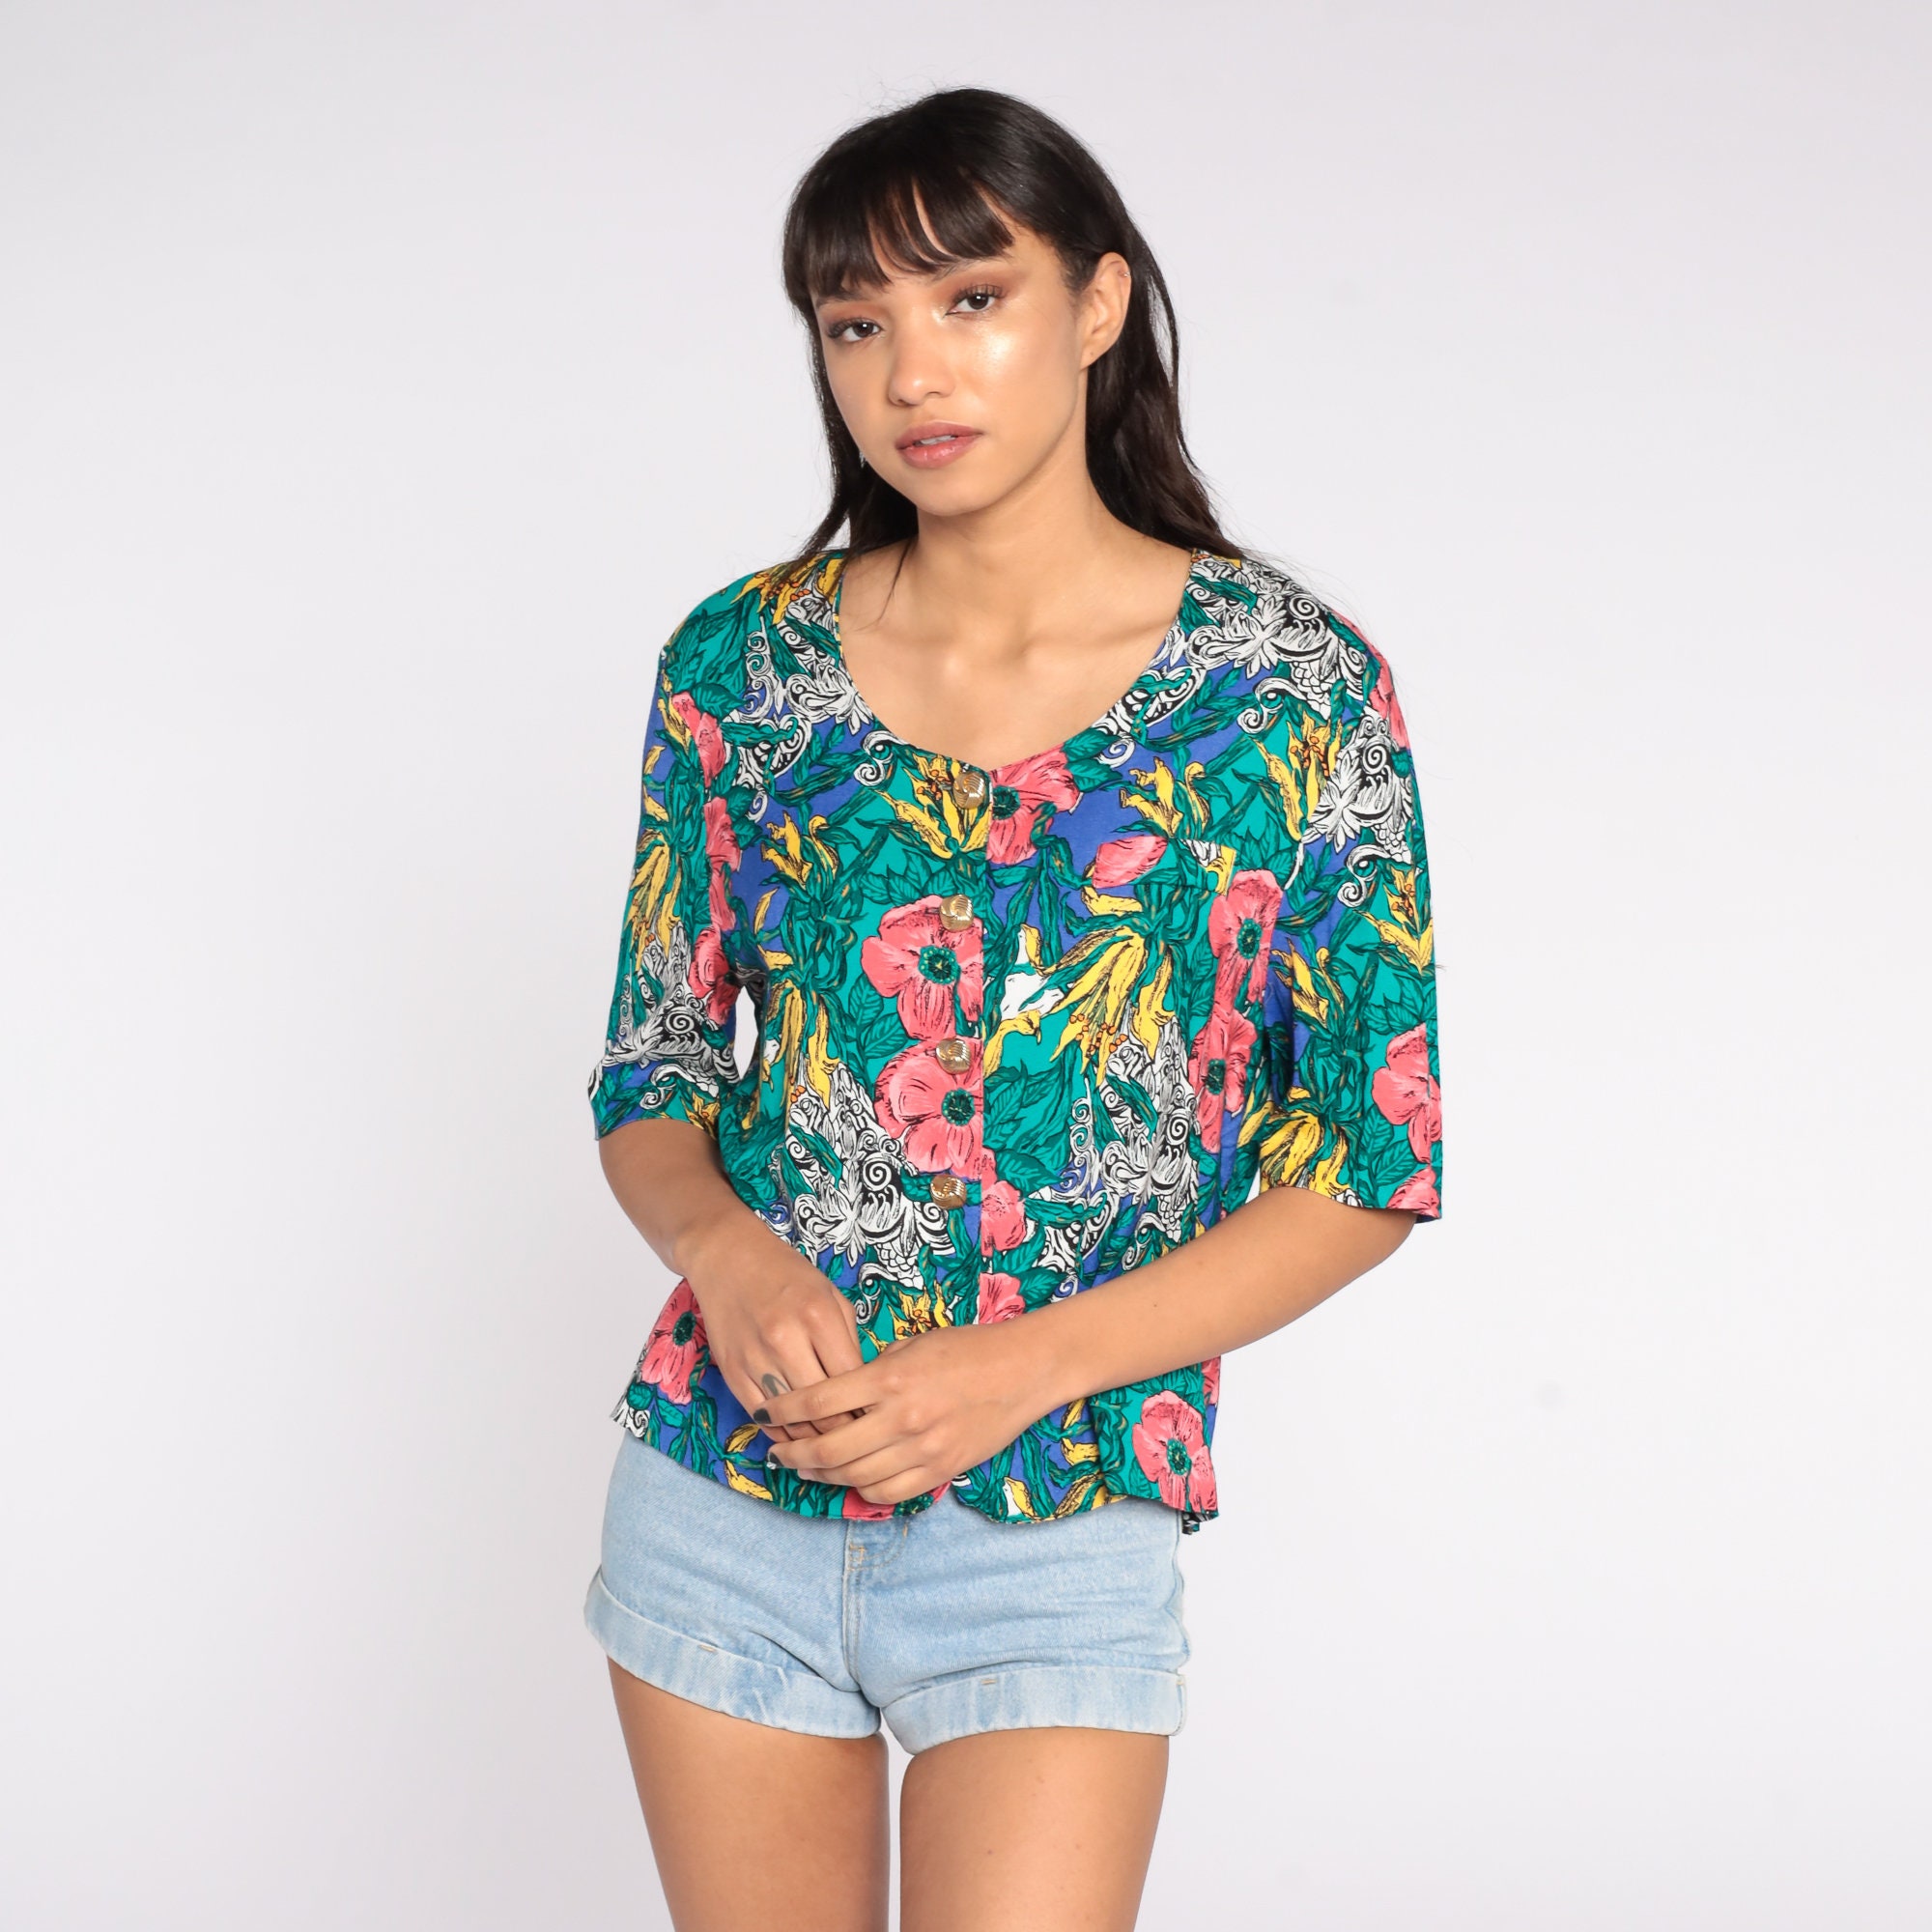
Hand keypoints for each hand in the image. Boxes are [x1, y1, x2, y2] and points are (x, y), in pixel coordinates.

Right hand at [678, 1213, 867, 1442]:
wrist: (728, 1258)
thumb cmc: (788, 1276)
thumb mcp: (831, 1296)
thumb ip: (848, 1340)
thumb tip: (862, 1389)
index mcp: (819, 1317)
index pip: (851, 1381)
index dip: (867, 1407)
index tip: (876, 1418)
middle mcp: (785, 1340)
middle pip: (823, 1409)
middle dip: (844, 1431)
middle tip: (857, 1439)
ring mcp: (755, 1358)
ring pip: (792, 1420)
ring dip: (813, 1438)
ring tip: (830, 1445)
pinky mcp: (732, 1372)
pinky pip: (761, 1418)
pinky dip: (781, 1433)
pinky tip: (797, 1436)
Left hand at [754, 1318, 1054, 1505]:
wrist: (1022, 1371)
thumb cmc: (966, 1349)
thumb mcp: (911, 1346)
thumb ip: (871, 1371)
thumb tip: (834, 1396)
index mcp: (889, 1378)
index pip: (818, 1401)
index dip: (782, 1410)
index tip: (762, 1412)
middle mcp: (902, 1417)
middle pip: (829, 1449)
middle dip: (794, 1453)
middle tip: (776, 1451)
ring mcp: (923, 1448)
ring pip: (855, 1476)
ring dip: (821, 1476)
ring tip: (804, 1468)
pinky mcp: (941, 1469)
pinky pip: (888, 1491)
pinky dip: (861, 1490)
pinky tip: (848, 1480)